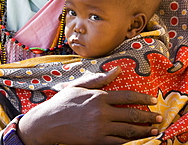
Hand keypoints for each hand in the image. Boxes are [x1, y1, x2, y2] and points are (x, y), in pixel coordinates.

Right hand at [17, 66, 161, 144]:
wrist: (48, 122)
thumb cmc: (64, 102)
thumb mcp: (80, 85)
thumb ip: (99, 78)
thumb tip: (117, 70)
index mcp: (99, 96)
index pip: (126, 96)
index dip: (142, 98)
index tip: (152, 100)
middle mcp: (101, 112)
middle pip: (131, 114)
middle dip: (147, 116)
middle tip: (158, 117)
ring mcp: (99, 128)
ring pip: (128, 130)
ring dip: (143, 131)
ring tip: (153, 130)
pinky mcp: (96, 141)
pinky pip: (118, 143)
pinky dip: (130, 142)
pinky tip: (138, 141)